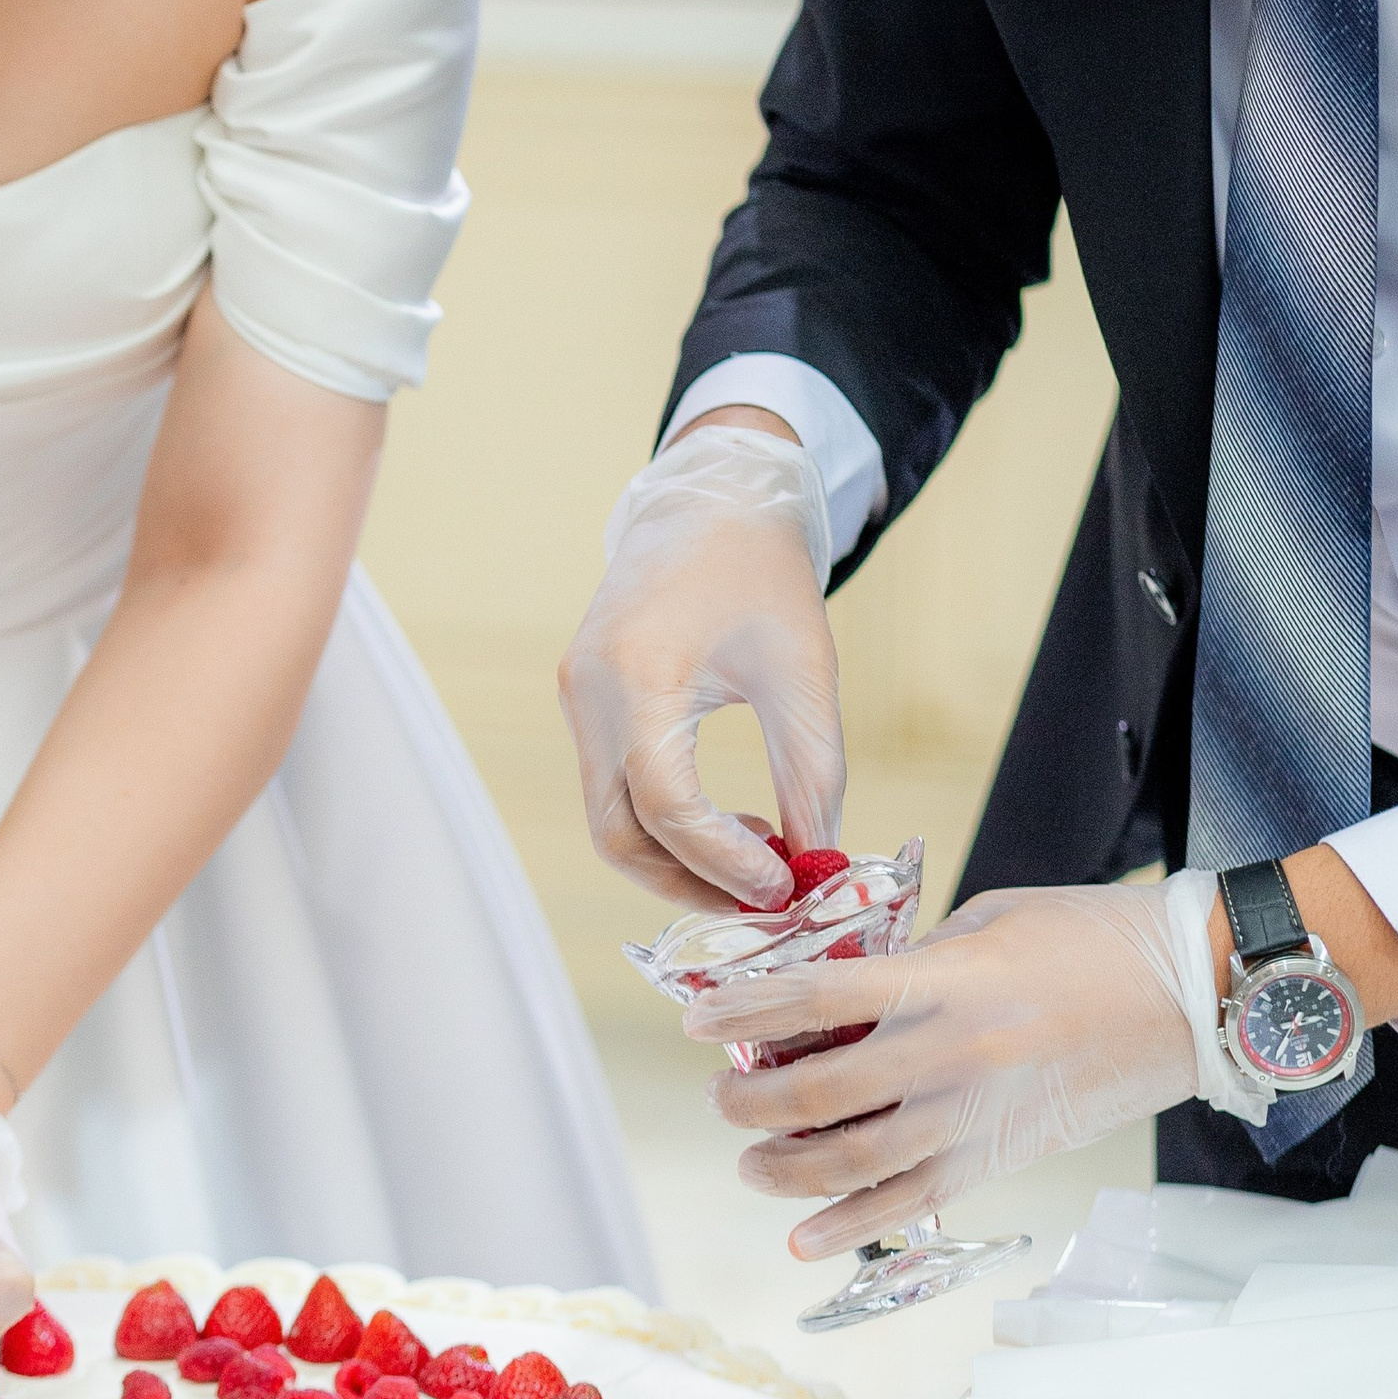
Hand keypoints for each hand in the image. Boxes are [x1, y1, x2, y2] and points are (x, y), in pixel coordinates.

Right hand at [560, 422, 843, 909]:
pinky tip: (725, 817)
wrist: (713, 501)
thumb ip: (814, 779)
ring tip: (756, 855)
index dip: (721, 861)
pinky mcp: (585, 700)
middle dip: (688, 883)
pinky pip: (612, 786)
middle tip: (764, 897)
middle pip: (617, 832)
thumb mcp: (803, 676)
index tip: (781, 886)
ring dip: (677, 857)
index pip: (665, 802)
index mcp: (640, 672)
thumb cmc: (762, 574)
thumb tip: (819, 869)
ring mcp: (578, 697)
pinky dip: (663, 821)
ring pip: (609, 818)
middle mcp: (590, 691)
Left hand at [702, 877, 1211, 1255]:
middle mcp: (953, 1057)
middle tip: (720, 1092)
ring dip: (784, 1168)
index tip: (696, 1017)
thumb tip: (840, 988)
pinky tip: (804, 1237)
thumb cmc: (1091, 936)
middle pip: (820, 1093)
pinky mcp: (1003, 1158)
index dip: (744, 1009)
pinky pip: (913, 1204)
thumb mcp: (986, 919)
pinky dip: (851, 1226)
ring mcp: (978, 1117)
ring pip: (854, 1162)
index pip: (815, 997)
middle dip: (750, 1099)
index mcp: (946, 980)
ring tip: (749, 1159)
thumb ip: (910, 955)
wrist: (1190, 993)